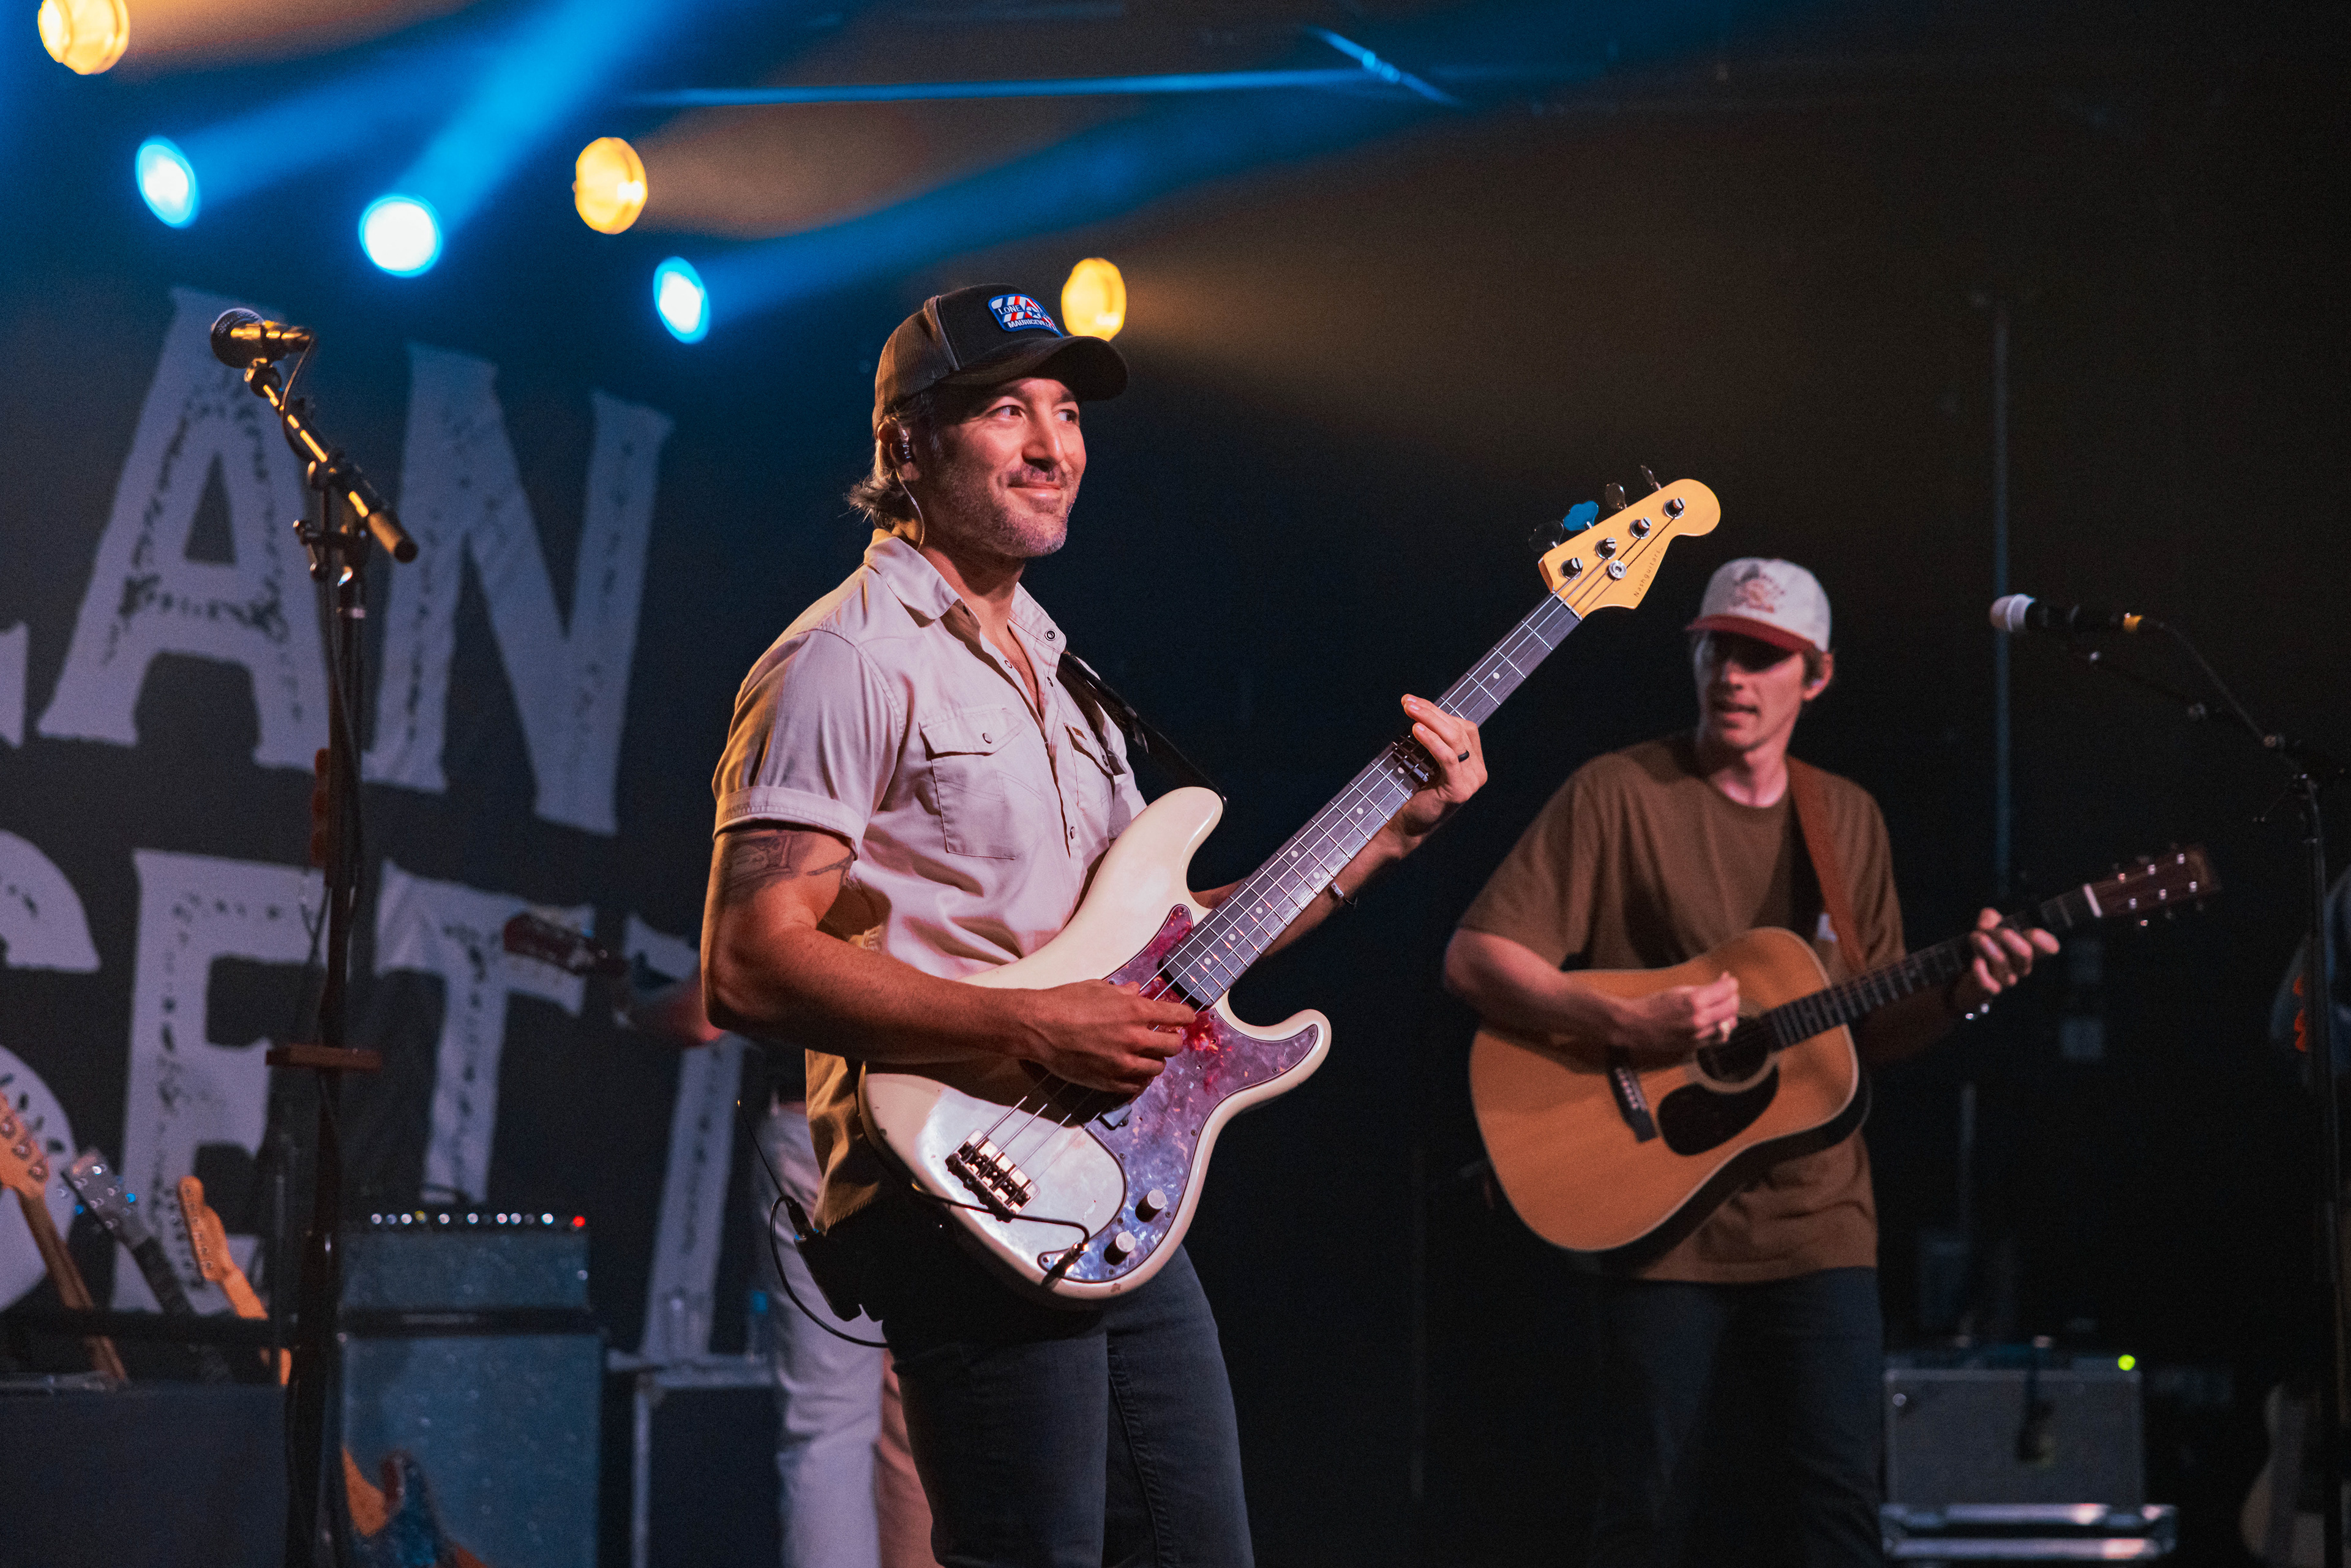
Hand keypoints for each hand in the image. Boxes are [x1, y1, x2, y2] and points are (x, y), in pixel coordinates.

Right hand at [1010, 980, 1197, 1093]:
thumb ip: (1122, 993)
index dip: (1185, 1016)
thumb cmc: (1064, 1002)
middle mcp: (1135, 1038)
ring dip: (1155, 1060)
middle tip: (1163, 1037)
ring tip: (1144, 1055)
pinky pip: (1137, 1086)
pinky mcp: (1109, 1081)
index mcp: (1135, 1011)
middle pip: (1174, 1046)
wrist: (1038, 1027)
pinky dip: (1138, 1078)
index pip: (1178, 1016)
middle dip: (1171, 1040)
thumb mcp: (1097, 988)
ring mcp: (1123, 1063)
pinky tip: (1131, 1071)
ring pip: (1157, 1068)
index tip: (1185, 1017)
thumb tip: (1136, 991)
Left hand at [1390, 695, 1486, 842]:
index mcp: (1474, 763)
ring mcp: (1472, 782)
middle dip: (1431, 712)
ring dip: (1429, 720)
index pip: (1463, 727)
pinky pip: (1447, 758)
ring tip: (1409, 710)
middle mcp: (1478, 771)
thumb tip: (1419, 707)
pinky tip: (1416, 730)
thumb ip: (1433, 741)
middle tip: (1407, 702)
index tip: (1414, 702)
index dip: (1439, 712)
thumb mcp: (1428, 762)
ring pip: (1454, 740)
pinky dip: (1432, 741)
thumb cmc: (1414, 792)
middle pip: (1458, 730)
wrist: (1408, 826)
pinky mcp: (1459, 790)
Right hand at [1609, 973, 1740, 1060]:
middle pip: (1732, 1007)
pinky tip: (1716, 1021)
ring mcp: (1699, 1035)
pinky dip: (1722, 1028)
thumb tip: (1724, 983)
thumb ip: (1704, 989)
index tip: (1729, 981)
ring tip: (1720, 1005)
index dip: (1731, 983)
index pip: (1727, 990)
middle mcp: (1700, 1020)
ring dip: (1728, 1012)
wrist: (1636, 1026)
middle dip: (1732, 996)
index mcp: (1694, 1002)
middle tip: (1726, 991)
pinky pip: (1719, 1037)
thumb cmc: (1653, 1005)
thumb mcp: (1679, 990)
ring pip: (1729, 1023)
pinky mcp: (1696, 1045)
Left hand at [1949, 907, 2058, 1013]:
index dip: (2046, 942)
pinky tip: (1976, 961)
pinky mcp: (1989, 990)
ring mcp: (2006, 979)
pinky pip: (1989, 985)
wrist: (1970, 978)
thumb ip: (1990, 919)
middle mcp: (2021, 966)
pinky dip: (1981, 972)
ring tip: (1976, 936)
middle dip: (2008, 938)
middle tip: (1994, 931)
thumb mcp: (1988, 928)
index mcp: (2026, 950)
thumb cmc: (1986, 949)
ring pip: (2003, 964)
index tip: (2035, 933)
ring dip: (1988, 948)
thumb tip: (1987, 919)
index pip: (2046, 948)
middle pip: (2024, 953)